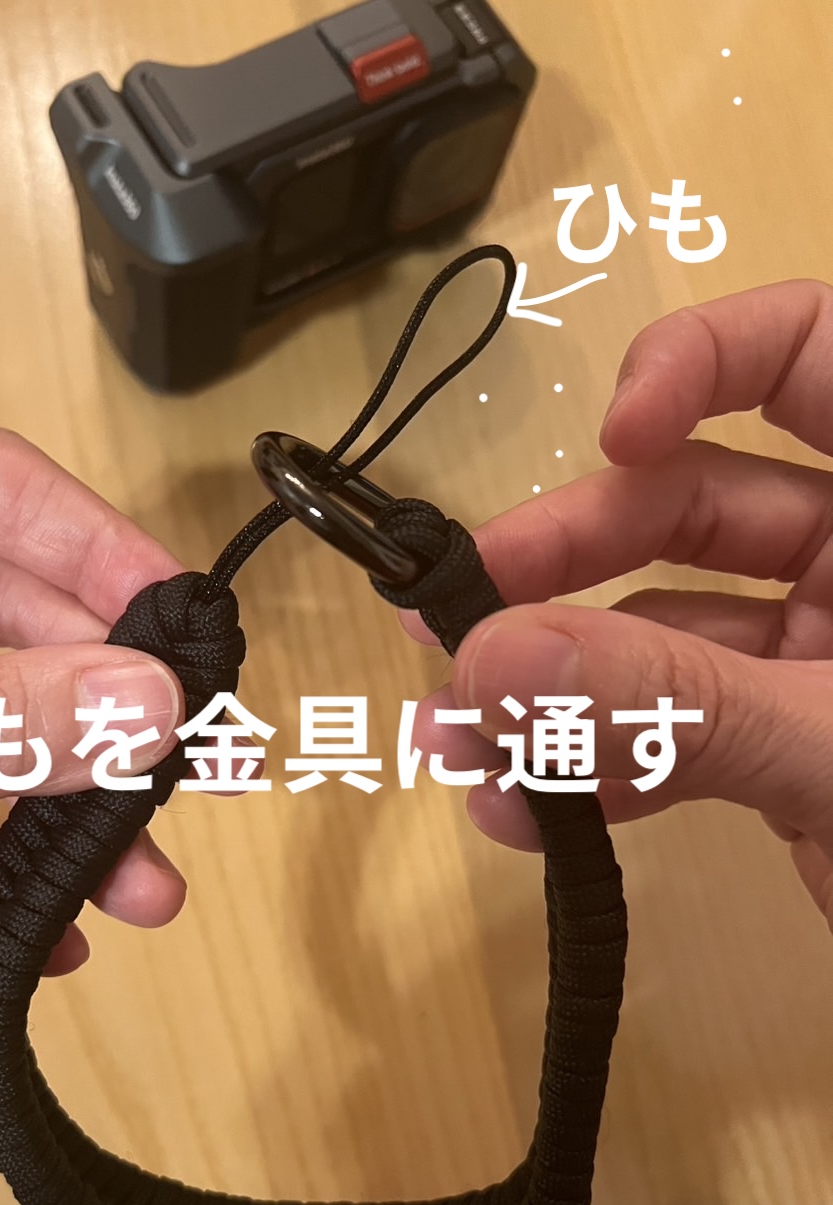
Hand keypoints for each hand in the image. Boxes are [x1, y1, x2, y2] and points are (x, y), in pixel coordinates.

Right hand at [406, 279, 832, 925]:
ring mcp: (831, 658)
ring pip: (670, 630)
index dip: (705, 363)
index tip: (611, 437)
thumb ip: (676, 704)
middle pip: (699, 499)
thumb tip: (486, 662)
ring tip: (458, 741)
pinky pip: (682, 733)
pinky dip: (605, 770)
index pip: (819, 347)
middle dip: (571, 559)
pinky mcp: (794, 752)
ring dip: (560, 687)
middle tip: (455, 617)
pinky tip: (525, 812)